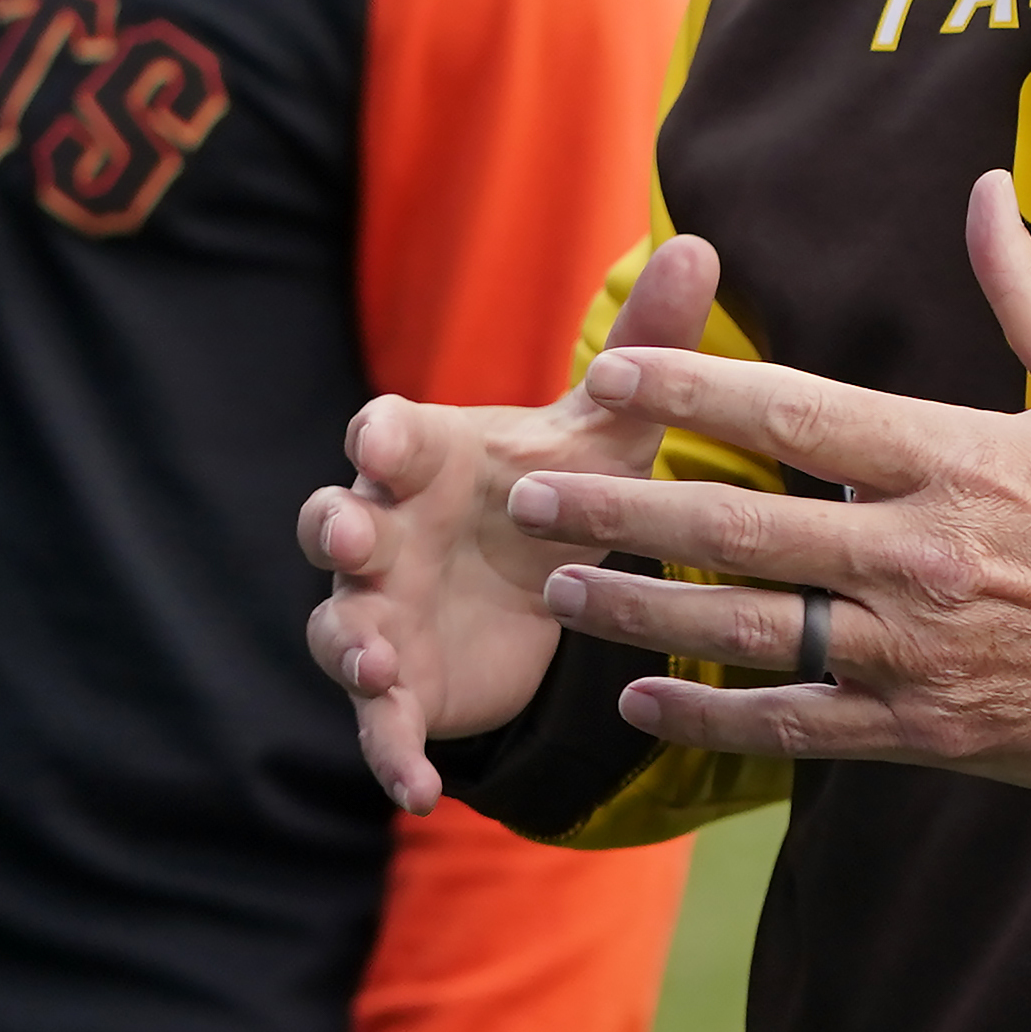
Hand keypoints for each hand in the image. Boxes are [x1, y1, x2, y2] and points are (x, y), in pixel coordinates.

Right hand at [298, 234, 721, 811]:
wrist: (537, 591)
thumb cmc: (554, 491)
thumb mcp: (607, 428)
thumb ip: (646, 346)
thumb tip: (699, 243)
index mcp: (427, 460)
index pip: (384, 435)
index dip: (379, 438)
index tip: (382, 439)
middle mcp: (385, 531)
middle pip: (331, 520)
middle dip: (333, 526)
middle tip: (349, 534)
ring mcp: (379, 611)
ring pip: (340, 625)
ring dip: (351, 645)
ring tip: (377, 664)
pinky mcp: (399, 687)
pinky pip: (377, 726)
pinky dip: (390, 753)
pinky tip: (417, 788)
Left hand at [505, 170, 1030, 798]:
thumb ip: (1026, 291)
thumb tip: (987, 187)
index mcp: (954, 457)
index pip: (795, 410)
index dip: (691, 385)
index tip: (610, 368)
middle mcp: (919, 551)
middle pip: (739, 520)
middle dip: (623, 503)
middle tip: (529, 487)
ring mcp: (916, 648)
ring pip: (746, 626)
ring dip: (640, 610)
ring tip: (556, 588)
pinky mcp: (925, 728)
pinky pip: (795, 724)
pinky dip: (711, 715)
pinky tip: (639, 702)